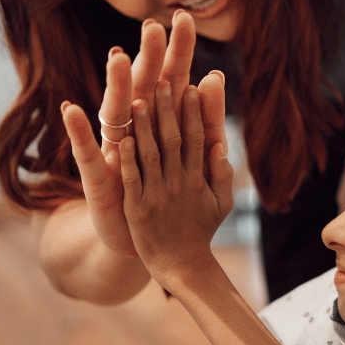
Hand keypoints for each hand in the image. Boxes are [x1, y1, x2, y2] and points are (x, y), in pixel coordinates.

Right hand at [60, 10, 196, 256]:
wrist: (141, 238)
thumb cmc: (165, 191)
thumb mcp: (192, 156)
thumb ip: (205, 121)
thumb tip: (216, 78)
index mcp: (160, 123)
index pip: (172, 80)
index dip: (178, 53)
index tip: (185, 18)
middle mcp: (133, 129)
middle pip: (142, 87)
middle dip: (148, 58)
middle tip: (154, 25)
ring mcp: (114, 150)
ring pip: (115, 113)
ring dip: (115, 87)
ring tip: (118, 58)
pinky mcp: (98, 177)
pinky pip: (87, 153)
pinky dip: (78, 133)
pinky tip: (72, 110)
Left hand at [120, 73, 233, 286]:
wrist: (180, 265)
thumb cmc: (200, 230)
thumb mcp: (221, 203)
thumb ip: (221, 173)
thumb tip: (221, 144)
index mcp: (199, 179)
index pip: (199, 138)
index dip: (195, 112)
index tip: (193, 87)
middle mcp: (180, 183)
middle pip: (175, 140)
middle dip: (170, 109)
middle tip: (166, 79)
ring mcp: (158, 196)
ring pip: (151, 155)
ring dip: (146, 127)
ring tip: (141, 99)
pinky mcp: (138, 209)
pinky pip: (133, 180)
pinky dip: (128, 160)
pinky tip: (123, 139)